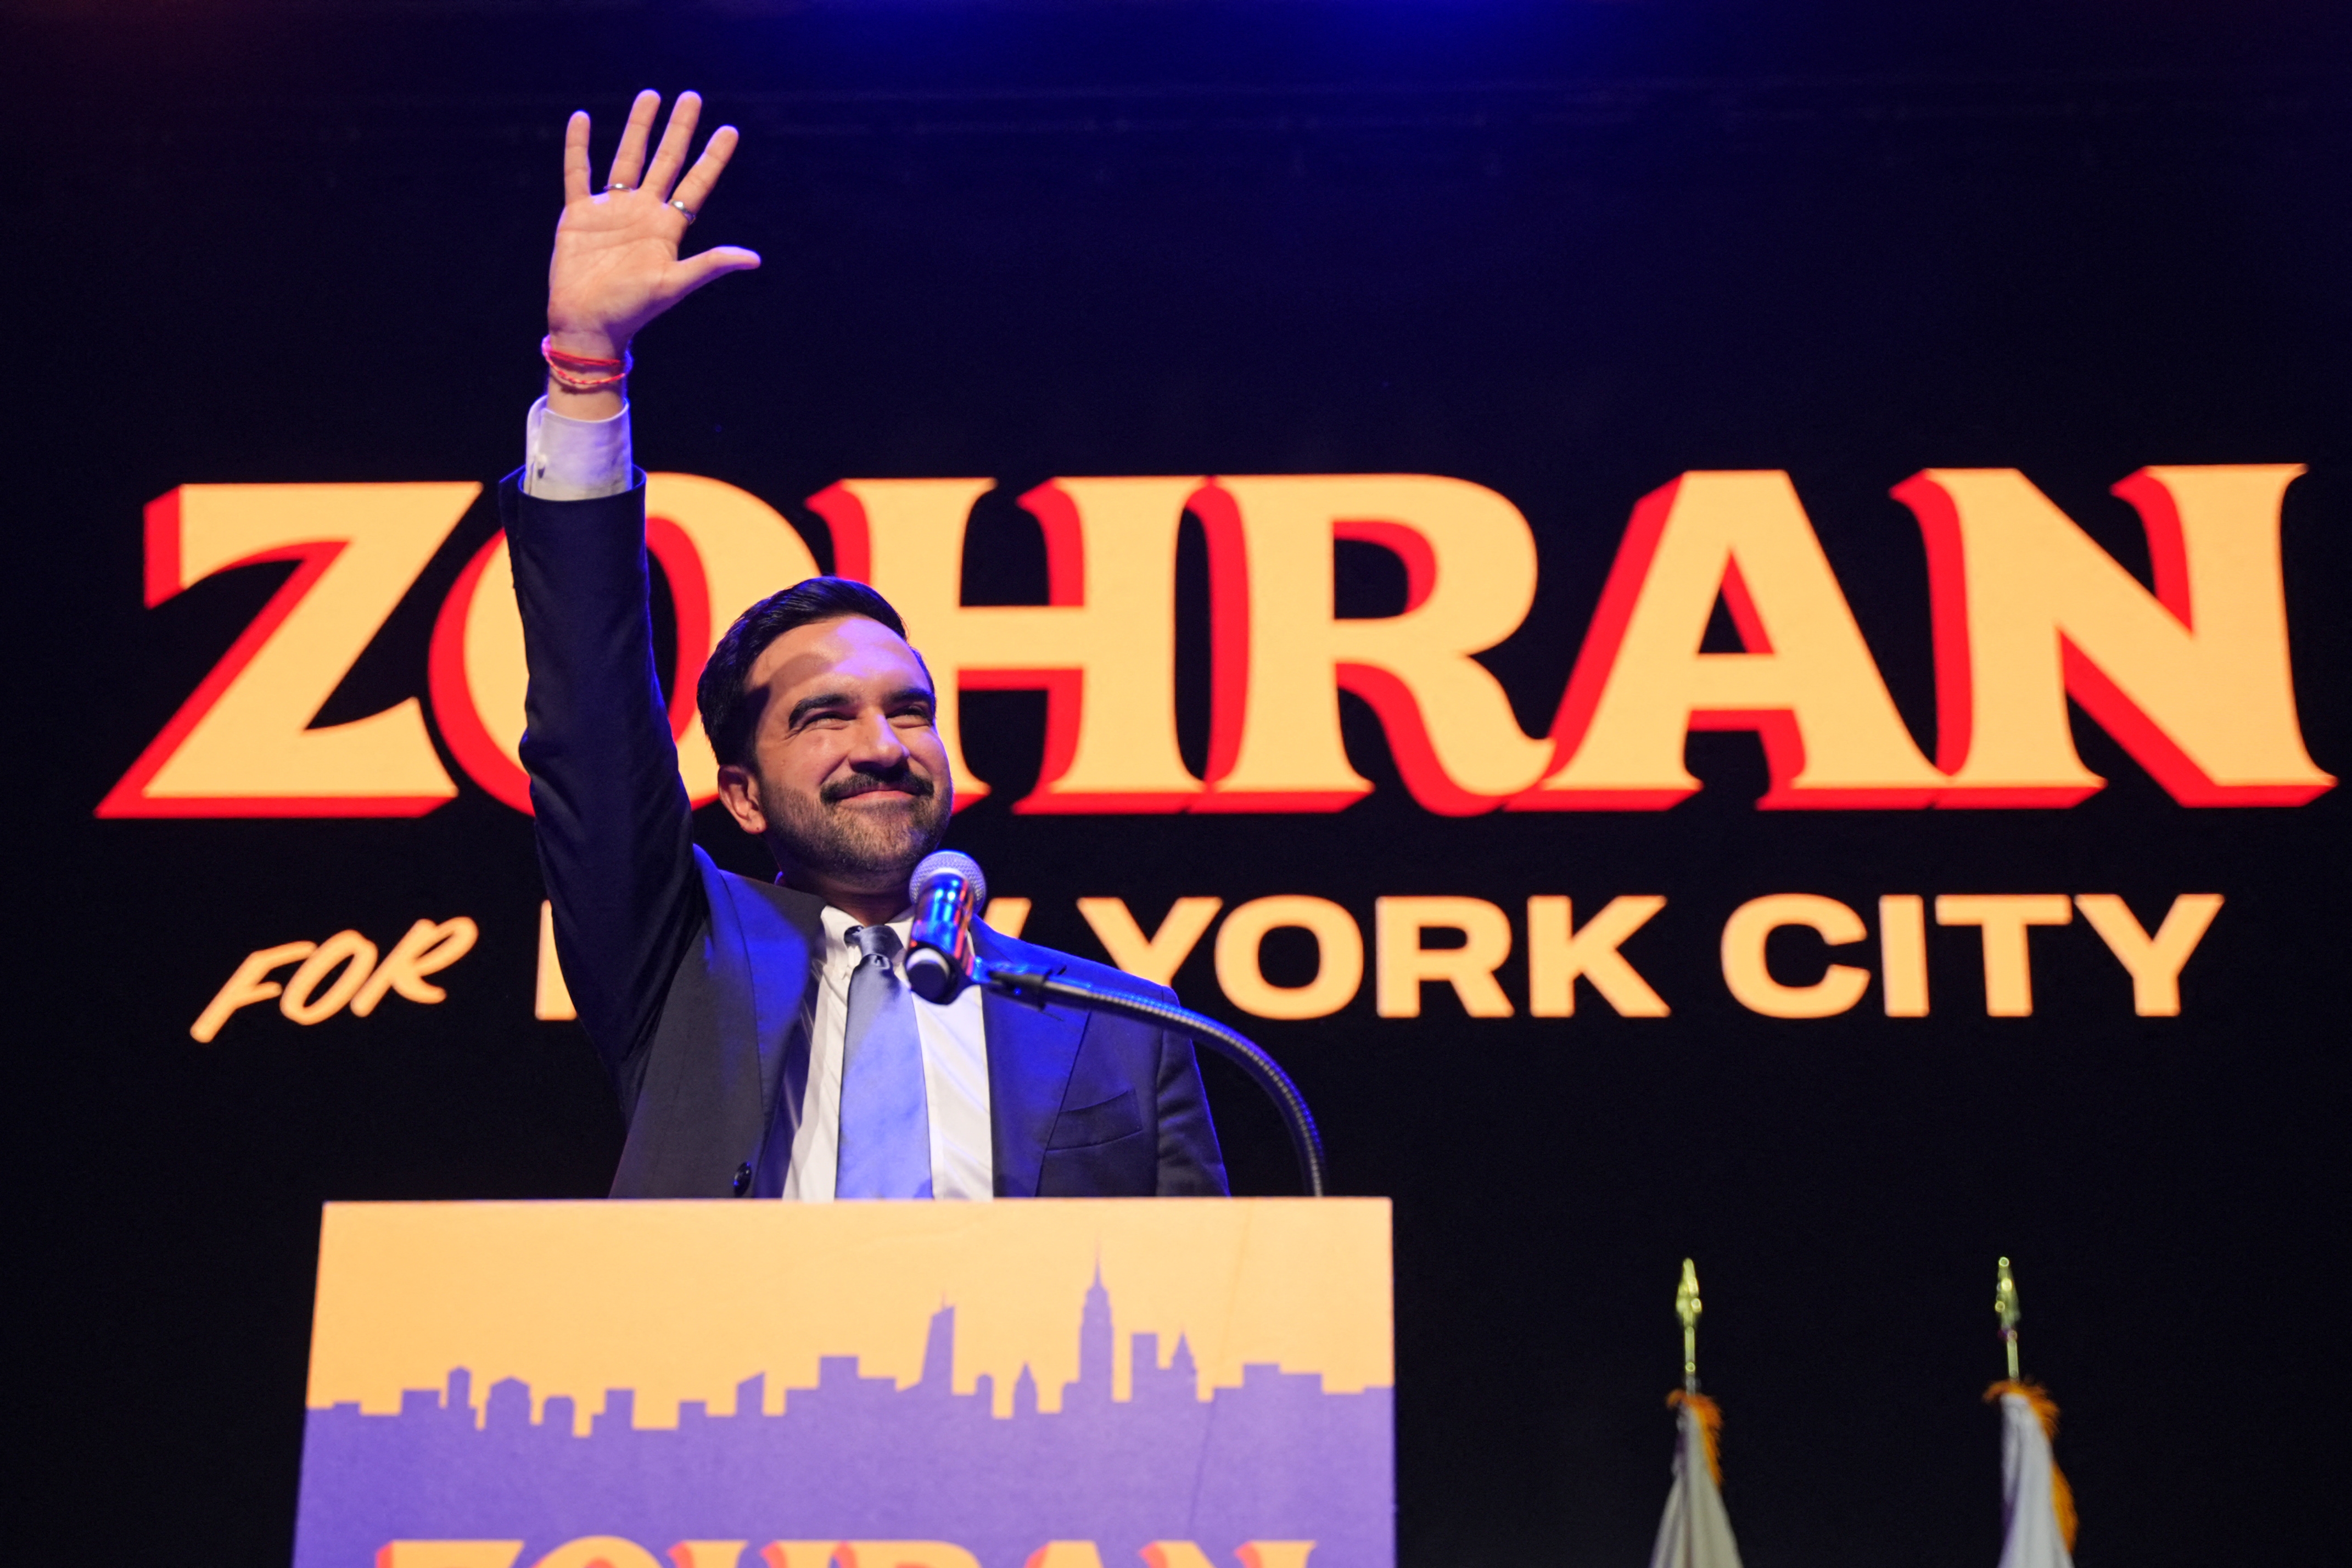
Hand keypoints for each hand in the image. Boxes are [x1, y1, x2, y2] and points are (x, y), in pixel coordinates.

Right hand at [544, 91, 759, 412]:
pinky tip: (581, 119)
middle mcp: (643, 213)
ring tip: (650, 96)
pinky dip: (578, 147)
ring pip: (627, 158)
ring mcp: (611, 210)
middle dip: (679, 129)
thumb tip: (754, 259)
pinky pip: (577, 173)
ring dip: (638, 127)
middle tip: (692, 97)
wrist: (587, 324)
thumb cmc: (631, 310)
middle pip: (665, 160)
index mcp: (668, 227)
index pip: (696, 183)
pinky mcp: (579, 215)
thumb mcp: (674, 285)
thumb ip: (710, 265)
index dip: (713, 157)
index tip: (729, 129)